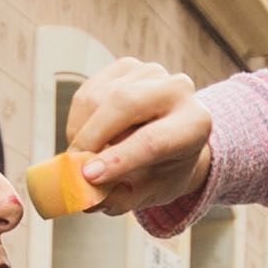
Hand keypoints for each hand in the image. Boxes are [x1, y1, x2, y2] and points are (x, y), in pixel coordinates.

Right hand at [61, 58, 212, 213]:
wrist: (172, 143)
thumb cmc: (162, 170)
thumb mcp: (150, 193)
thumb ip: (121, 199)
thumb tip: (89, 200)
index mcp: (195, 124)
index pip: (153, 140)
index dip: (118, 158)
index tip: (88, 176)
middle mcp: (178, 89)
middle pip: (125, 103)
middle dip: (92, 137)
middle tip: (73, 167)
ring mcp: (151, 73)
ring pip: (100, 98)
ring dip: (82, 133)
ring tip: (85, 158)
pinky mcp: (126, 67)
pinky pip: (87, 92)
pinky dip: (78, 121)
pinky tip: (87, 137)